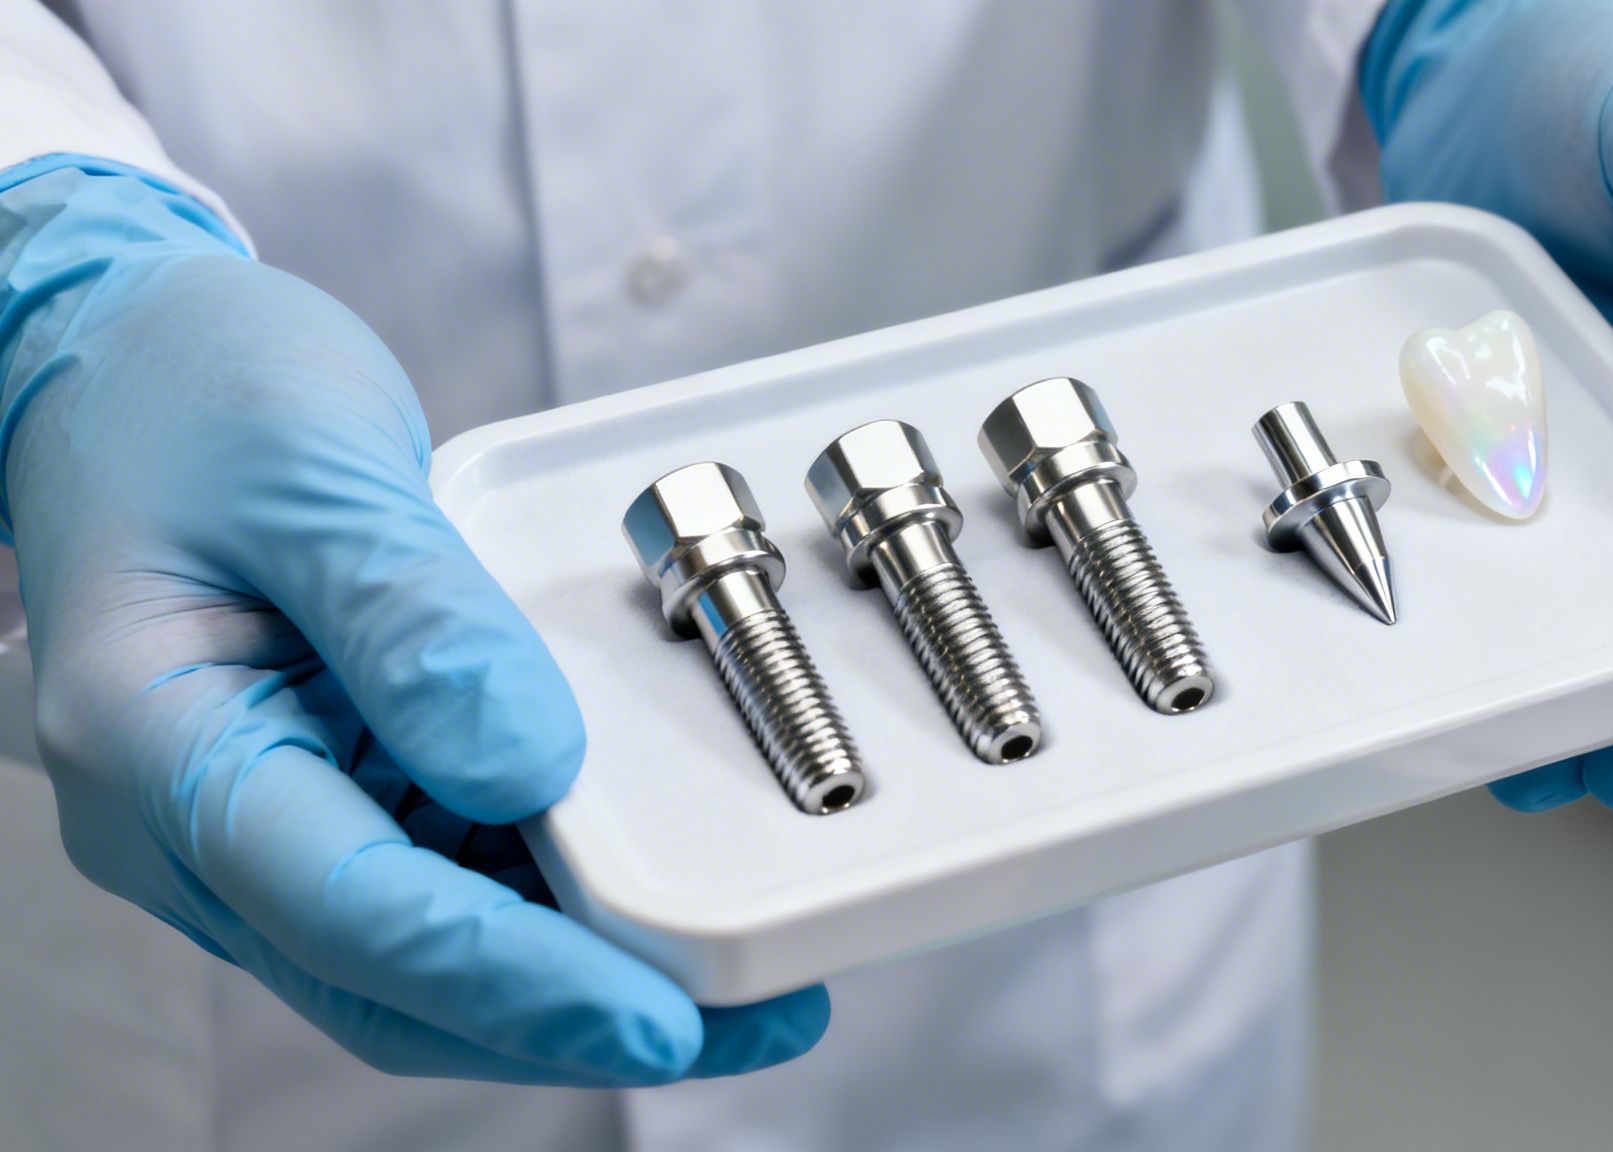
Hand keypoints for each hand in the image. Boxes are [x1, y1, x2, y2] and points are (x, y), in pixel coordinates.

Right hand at [0, 161, 826, 1082]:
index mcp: (162, 742)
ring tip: (732, 982)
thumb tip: (533, 769)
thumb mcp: (311, 469)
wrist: (116, 357)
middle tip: (747, 1026)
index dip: (516, 981)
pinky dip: (541, 901)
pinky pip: (435, 874)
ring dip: (568, 975)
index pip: (354, 909)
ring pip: (420, 949)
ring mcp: (262, 814)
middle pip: (393, 975)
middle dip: (569, 1015)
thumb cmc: (188, 393)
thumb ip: (416, 619)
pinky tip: (642, 893)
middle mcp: (200, 816)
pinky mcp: (324, 788)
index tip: (655, 1017)